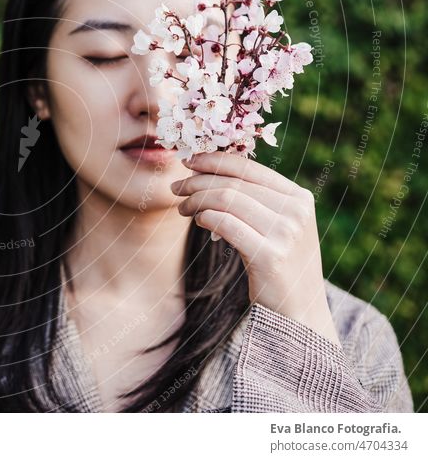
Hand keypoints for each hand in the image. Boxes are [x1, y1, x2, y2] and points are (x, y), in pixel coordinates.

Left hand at [170, 151, 340, 346]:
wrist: (300, 315)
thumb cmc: (280, 268)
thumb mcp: (278, 227)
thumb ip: (256, 201)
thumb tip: (210, 175)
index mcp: (299, 198)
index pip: (249, 168)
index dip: (214, 160)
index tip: (188, 161)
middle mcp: (296, 211)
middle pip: (233, 183)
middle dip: (197, 182)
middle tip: (176, 188)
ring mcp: (285, 233)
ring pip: (226, 200)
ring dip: (196, 200)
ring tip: (182, 208)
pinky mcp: (270, 256)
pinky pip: (225, 224)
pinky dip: (205, 218)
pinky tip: (197, 222)